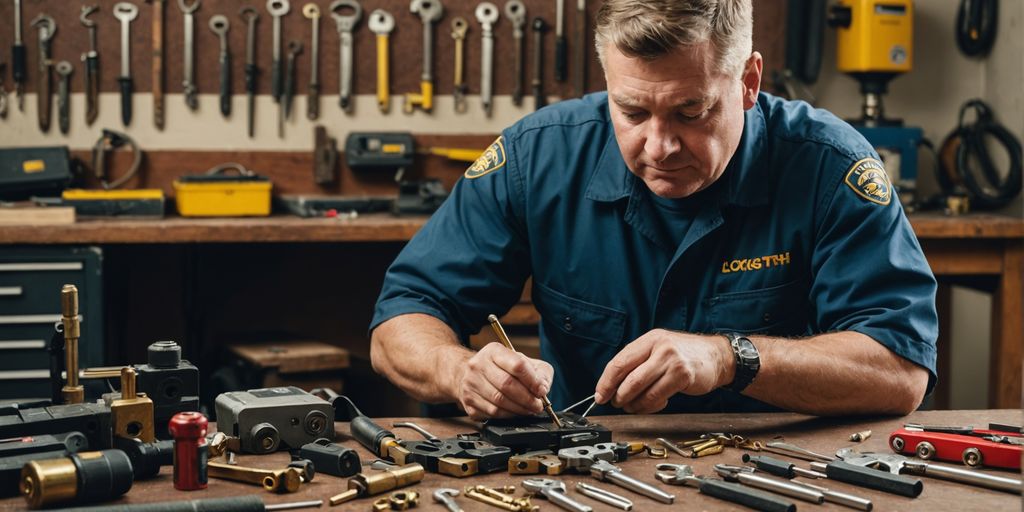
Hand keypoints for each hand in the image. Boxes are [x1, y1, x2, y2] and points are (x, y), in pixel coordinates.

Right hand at [455, 342, 554, 420]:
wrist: (474, 374)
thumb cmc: (502, 368)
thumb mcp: (523, 361)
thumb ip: (538, 372)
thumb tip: (543, 388)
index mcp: (493, 351)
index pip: (517, 365)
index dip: (532, 381)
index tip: (541, 391)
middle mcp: (478, 365)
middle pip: (507, 384)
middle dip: (527, 398)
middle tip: (538, 405)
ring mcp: (470, 383)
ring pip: (499, 401)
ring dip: (519, 409)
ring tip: (529, 410)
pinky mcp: (468, 401)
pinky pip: (492, 413)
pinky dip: (508, 415)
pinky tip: (515, 412)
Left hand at [593, 329, 733, 413]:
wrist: (716, 356)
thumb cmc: (684, 354)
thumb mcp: (659, 349)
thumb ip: (638, 362)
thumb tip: (612, 383)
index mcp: (649, 339)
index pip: (619, 362)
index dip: (606, 382)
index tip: (600, 395)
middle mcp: (659, 347)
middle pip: (628, 378)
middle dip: (618, 396)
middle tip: (617, 403)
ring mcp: (671, 361)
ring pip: (641, 389)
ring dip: (633, 404)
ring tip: (633, 406)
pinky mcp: (682, 375)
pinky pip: (657, 397)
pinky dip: (650, 405)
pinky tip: (654, 403)